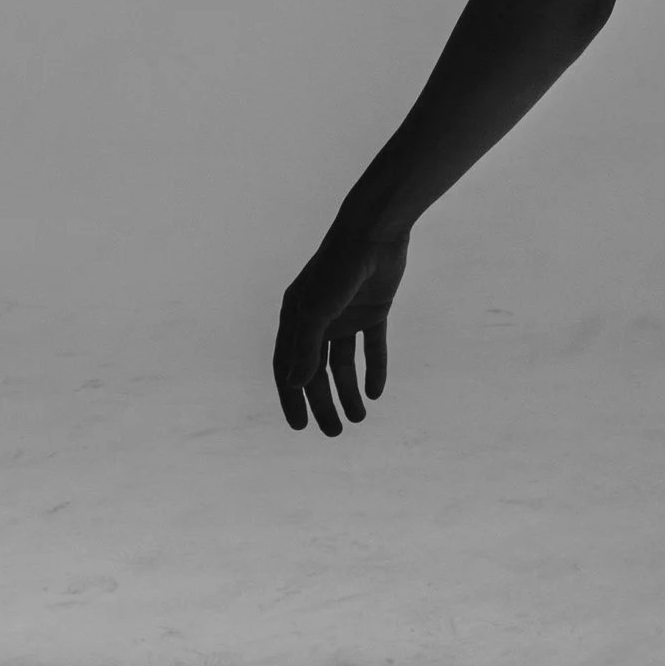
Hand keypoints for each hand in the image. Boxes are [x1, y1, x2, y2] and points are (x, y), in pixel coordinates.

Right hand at [273, 213, 407, 437]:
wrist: (374, 233)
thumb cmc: (338, 268)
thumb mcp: (318, 310)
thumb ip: (306, 348)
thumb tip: (295, 385)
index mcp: (296, 318)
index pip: (288, 367)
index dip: (293, 398)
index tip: (300, 427)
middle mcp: (318, 318)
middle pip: (317, 371)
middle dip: (324, 403)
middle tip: (335, 432)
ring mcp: (346, 314)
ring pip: (343, 363)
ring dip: (349, 392)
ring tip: (359, 419)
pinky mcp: (373, 309)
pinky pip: (372, 346)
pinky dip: (373, 369)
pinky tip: (376, 392)